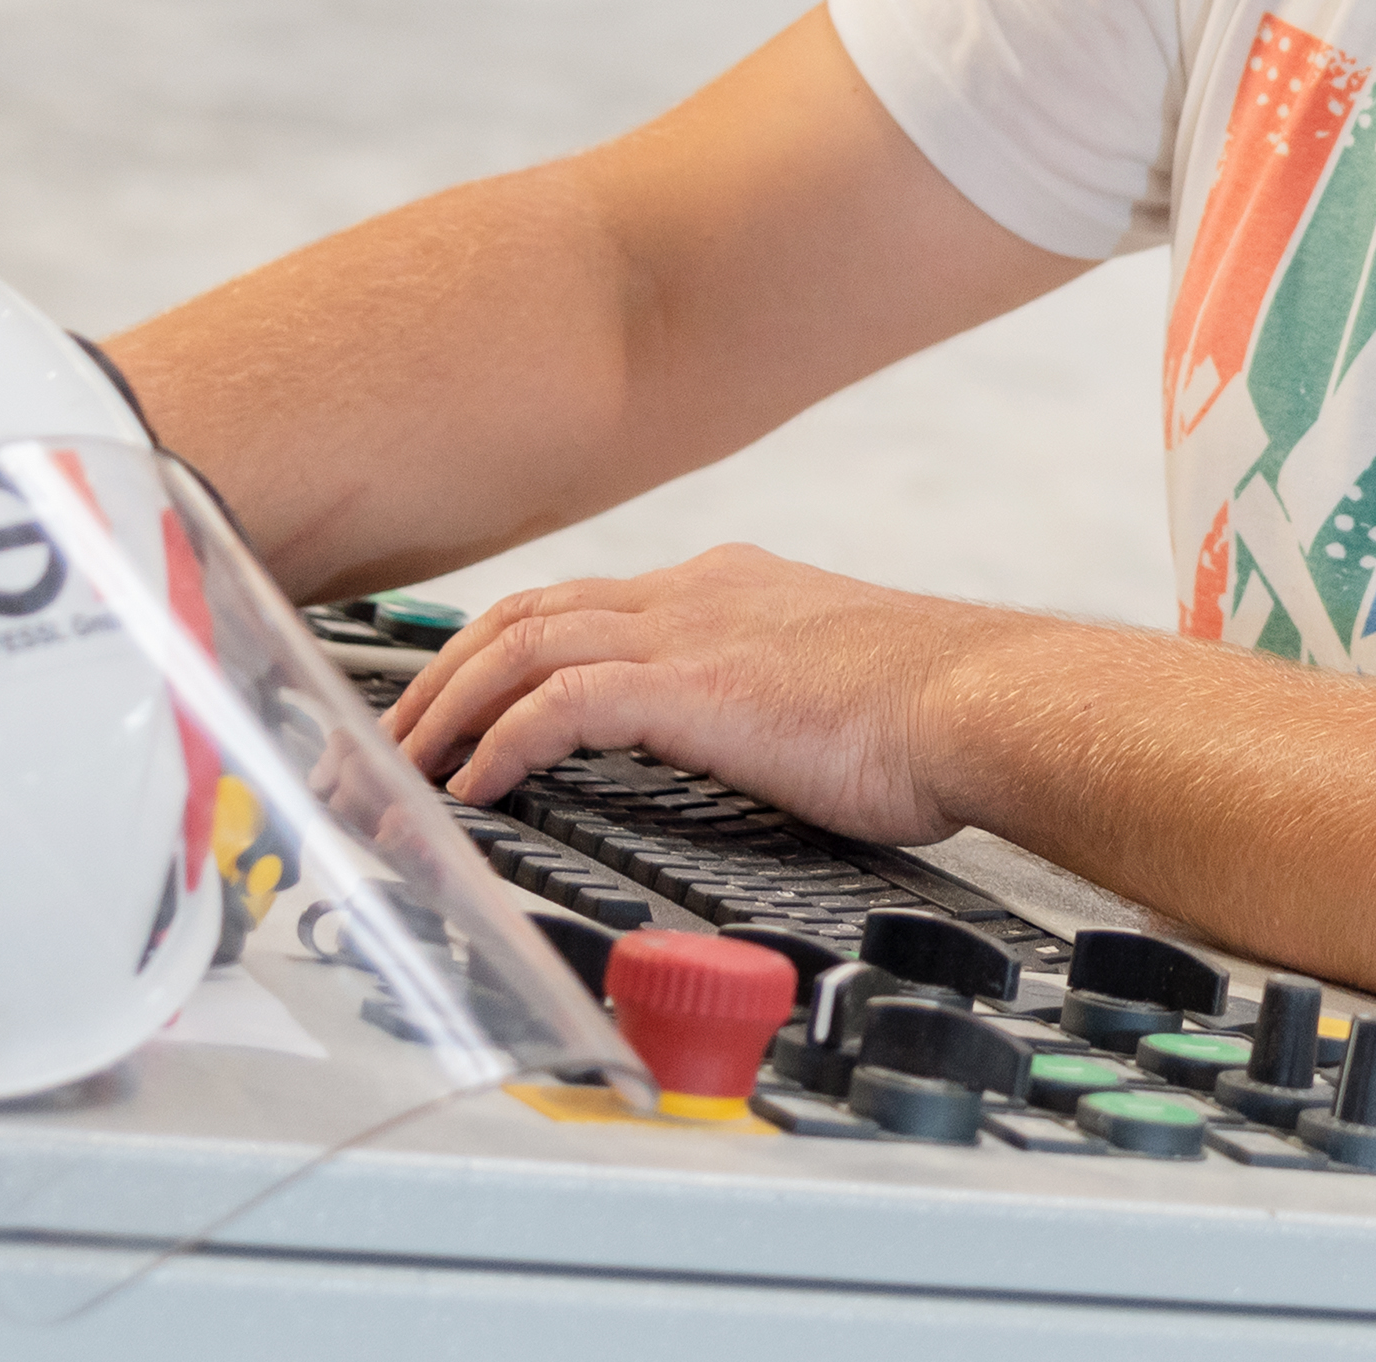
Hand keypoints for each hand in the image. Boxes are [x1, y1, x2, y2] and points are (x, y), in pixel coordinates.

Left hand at [386, 543, 1044, 844]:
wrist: (987, 699)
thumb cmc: (936, 715)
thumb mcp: (831, 687)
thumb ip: (770, 702)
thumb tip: (756, 751)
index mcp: (728, 588)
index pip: (584, 603)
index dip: (504, 650)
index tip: (458, 702)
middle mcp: (695, 592)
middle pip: (526, 612)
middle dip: (443, 676)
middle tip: (388, 742)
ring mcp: (690, 630)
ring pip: (520, 643)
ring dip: (446, 710)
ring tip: (400, 772)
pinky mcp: (691, 684)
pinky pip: (556, 703)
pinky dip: (499, 741)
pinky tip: (471, 788)